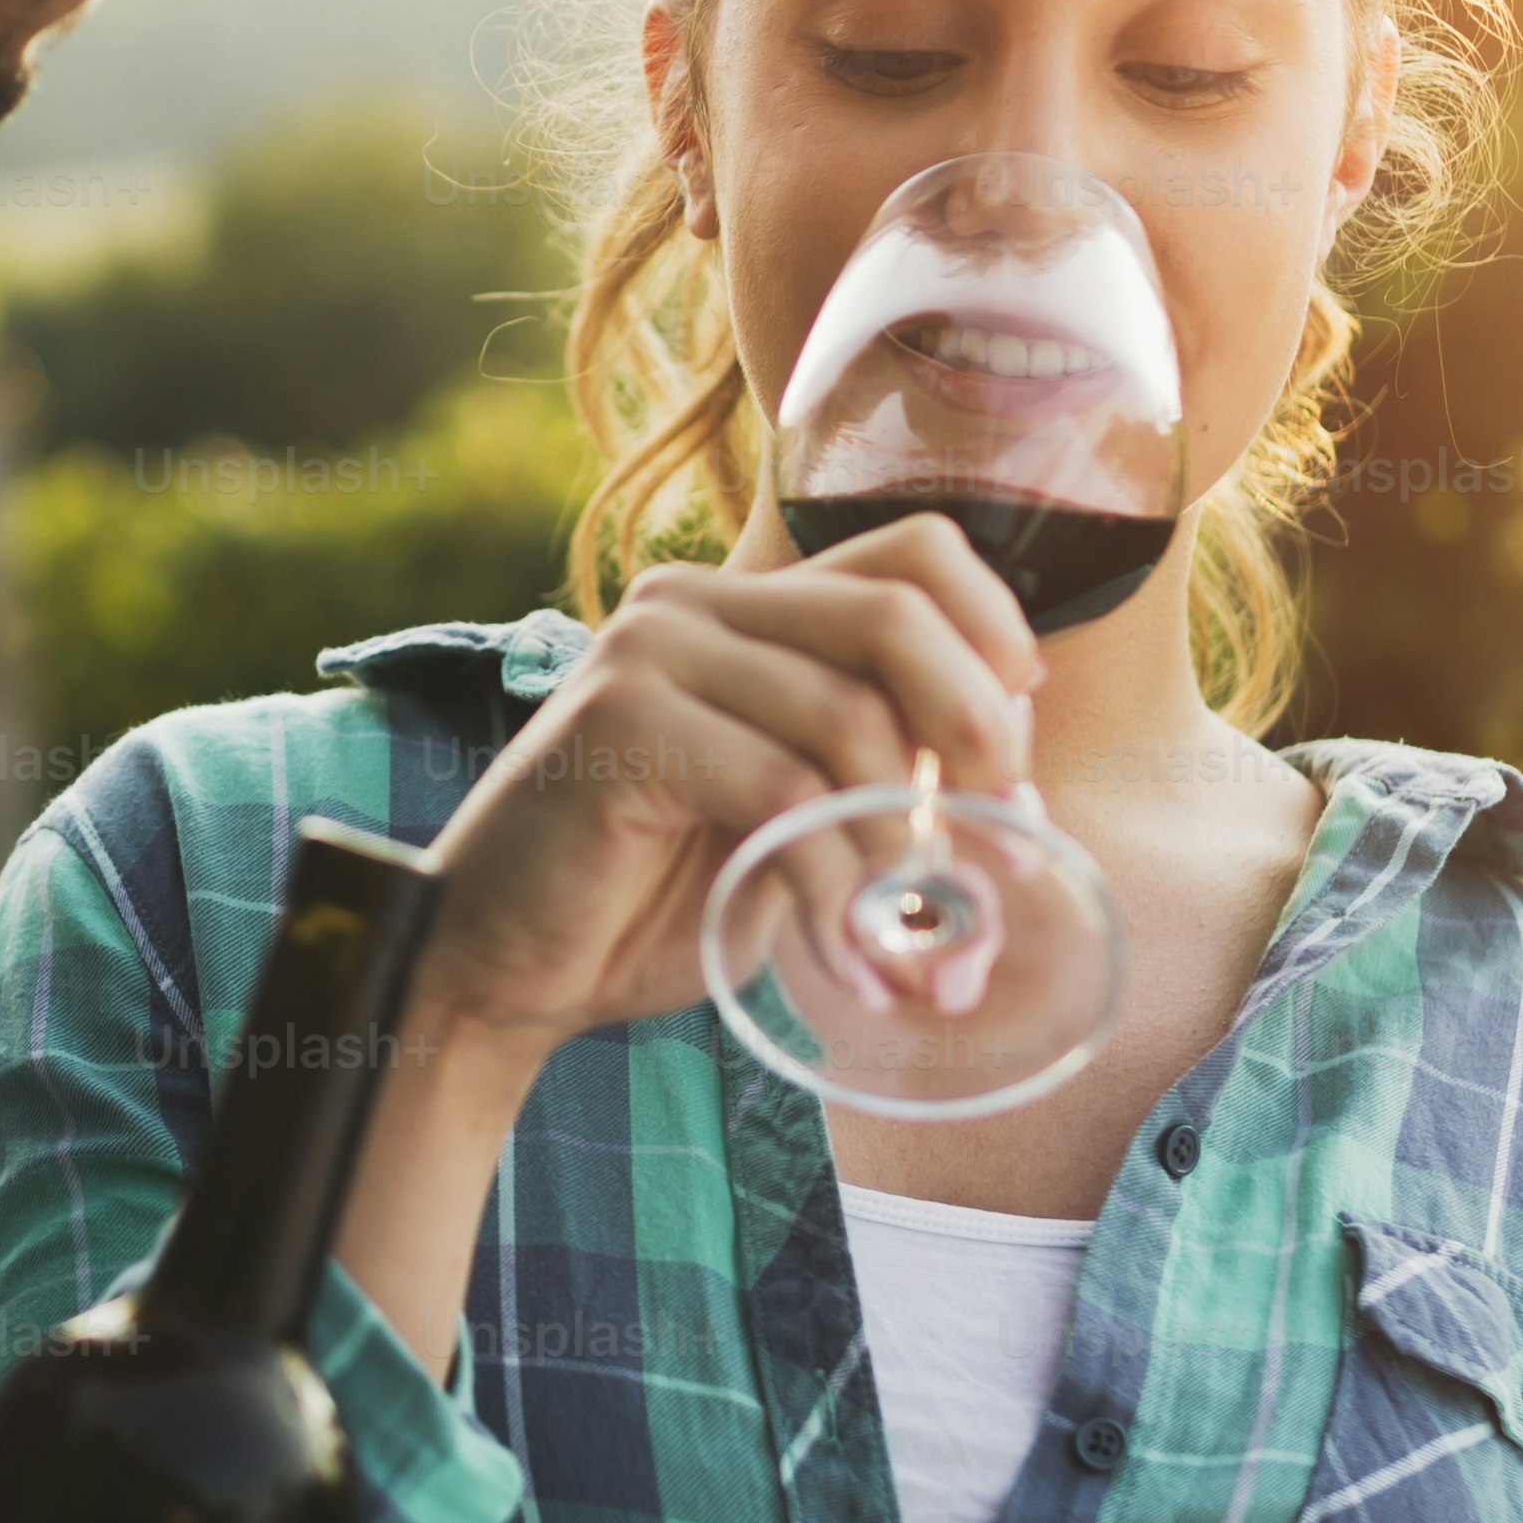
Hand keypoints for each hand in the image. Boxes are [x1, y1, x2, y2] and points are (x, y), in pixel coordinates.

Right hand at [406, 513, 1045, 1068]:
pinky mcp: (620, 724)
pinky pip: (784, 790)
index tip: (1013, 752)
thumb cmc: (650, 900)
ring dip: (903, 845)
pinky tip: (844, 958)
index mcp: (742, 606)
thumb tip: (1018, 788)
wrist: (504, 969)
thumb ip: (876, 775)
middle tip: (1005, 844)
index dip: (993, 636)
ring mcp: (649, 653)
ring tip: (909, 936)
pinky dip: (836, 884)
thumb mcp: (790, 822)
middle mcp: (694, 604)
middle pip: (895, 613)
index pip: (913, 553)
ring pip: (848, 715)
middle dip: (976, 733)